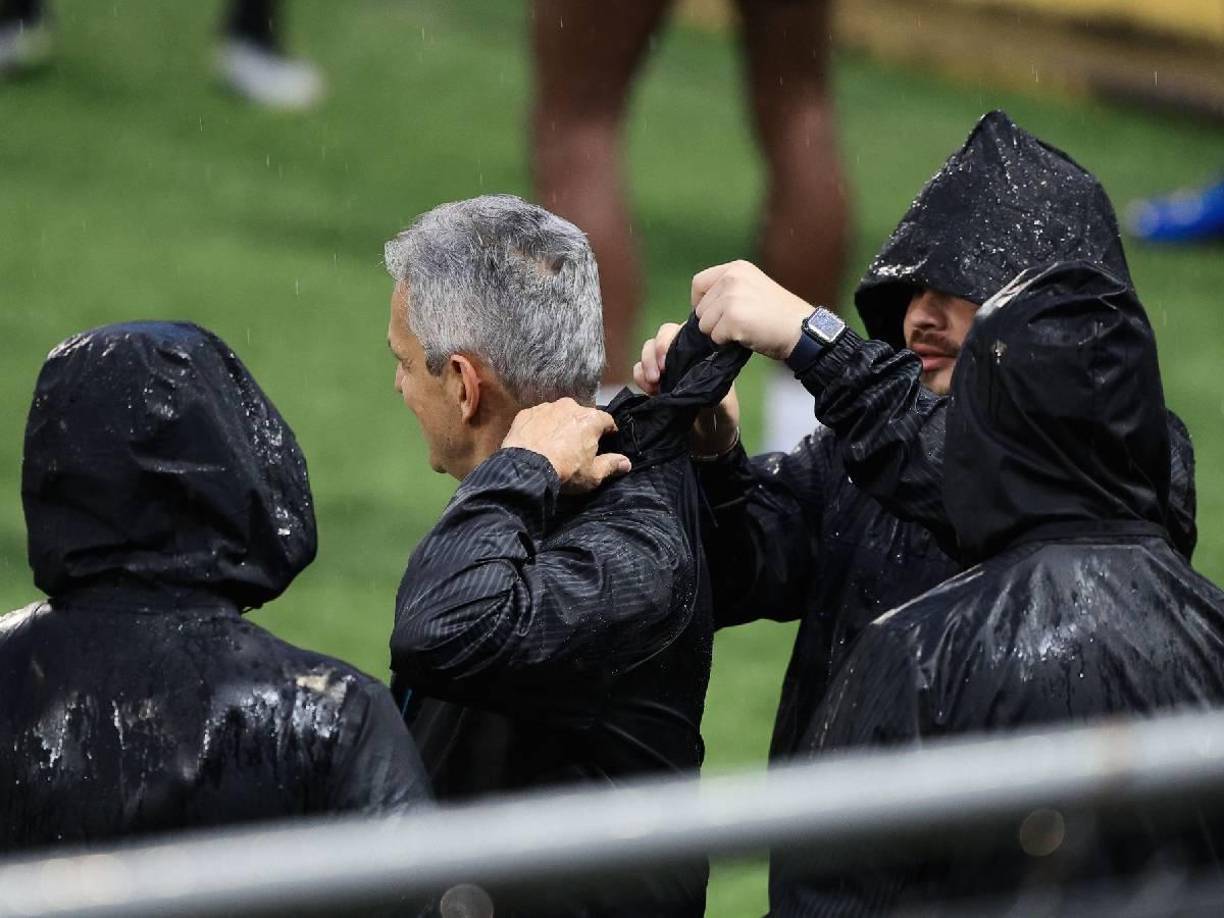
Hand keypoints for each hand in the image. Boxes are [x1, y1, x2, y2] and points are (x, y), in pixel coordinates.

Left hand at [502, 398, 631, 493]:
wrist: (526, 470)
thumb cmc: (566, 471)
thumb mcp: (594, 475)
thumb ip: (612, 465)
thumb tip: (627, 463)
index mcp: (591, 418)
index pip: (607, 421)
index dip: (608, 432)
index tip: (606, 442)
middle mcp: (570, 406)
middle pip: (581, 416)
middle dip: (582, 428)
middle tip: (577, 446)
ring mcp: (546, 407)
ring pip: (558, 415)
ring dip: (560, 426)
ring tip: (555, 444)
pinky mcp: (526, 413)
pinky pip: (538, 418)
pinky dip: (540, 427)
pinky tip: (537, 442)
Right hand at [632, 322, 741, 457]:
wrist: (708, 443)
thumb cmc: (721, 420)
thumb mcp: (726, 408)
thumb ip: (718, 395)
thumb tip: (703, 382)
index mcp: (703, 355)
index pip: (684, 332)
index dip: (671, 339)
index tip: (668, 359)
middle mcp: (683, 357)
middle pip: (662, 335)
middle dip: (655, 351)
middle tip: (658, 374)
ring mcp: (667, 369)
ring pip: (647, 350)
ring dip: (645, 363)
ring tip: (653, 383)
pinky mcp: (654, 384)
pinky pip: (639, 371)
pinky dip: (639, 377)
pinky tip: (650, 392)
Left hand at [692, 260, 814, 360]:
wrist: (801, 329)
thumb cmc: (779, 314)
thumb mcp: (753, 288)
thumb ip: (729, 290)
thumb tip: (702, 309)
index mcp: (736, 268)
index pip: (699, 283)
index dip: (700, 302)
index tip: (711, 314)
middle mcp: (731, 278)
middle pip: (700, 308)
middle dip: (712, 322)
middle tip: (737, 325)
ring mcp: (731, 297)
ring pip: (704, 325)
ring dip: (719, 333)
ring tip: (743, 330)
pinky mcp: (732, 317)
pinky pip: (715, 337)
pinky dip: (727, 343)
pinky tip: (746, 336)